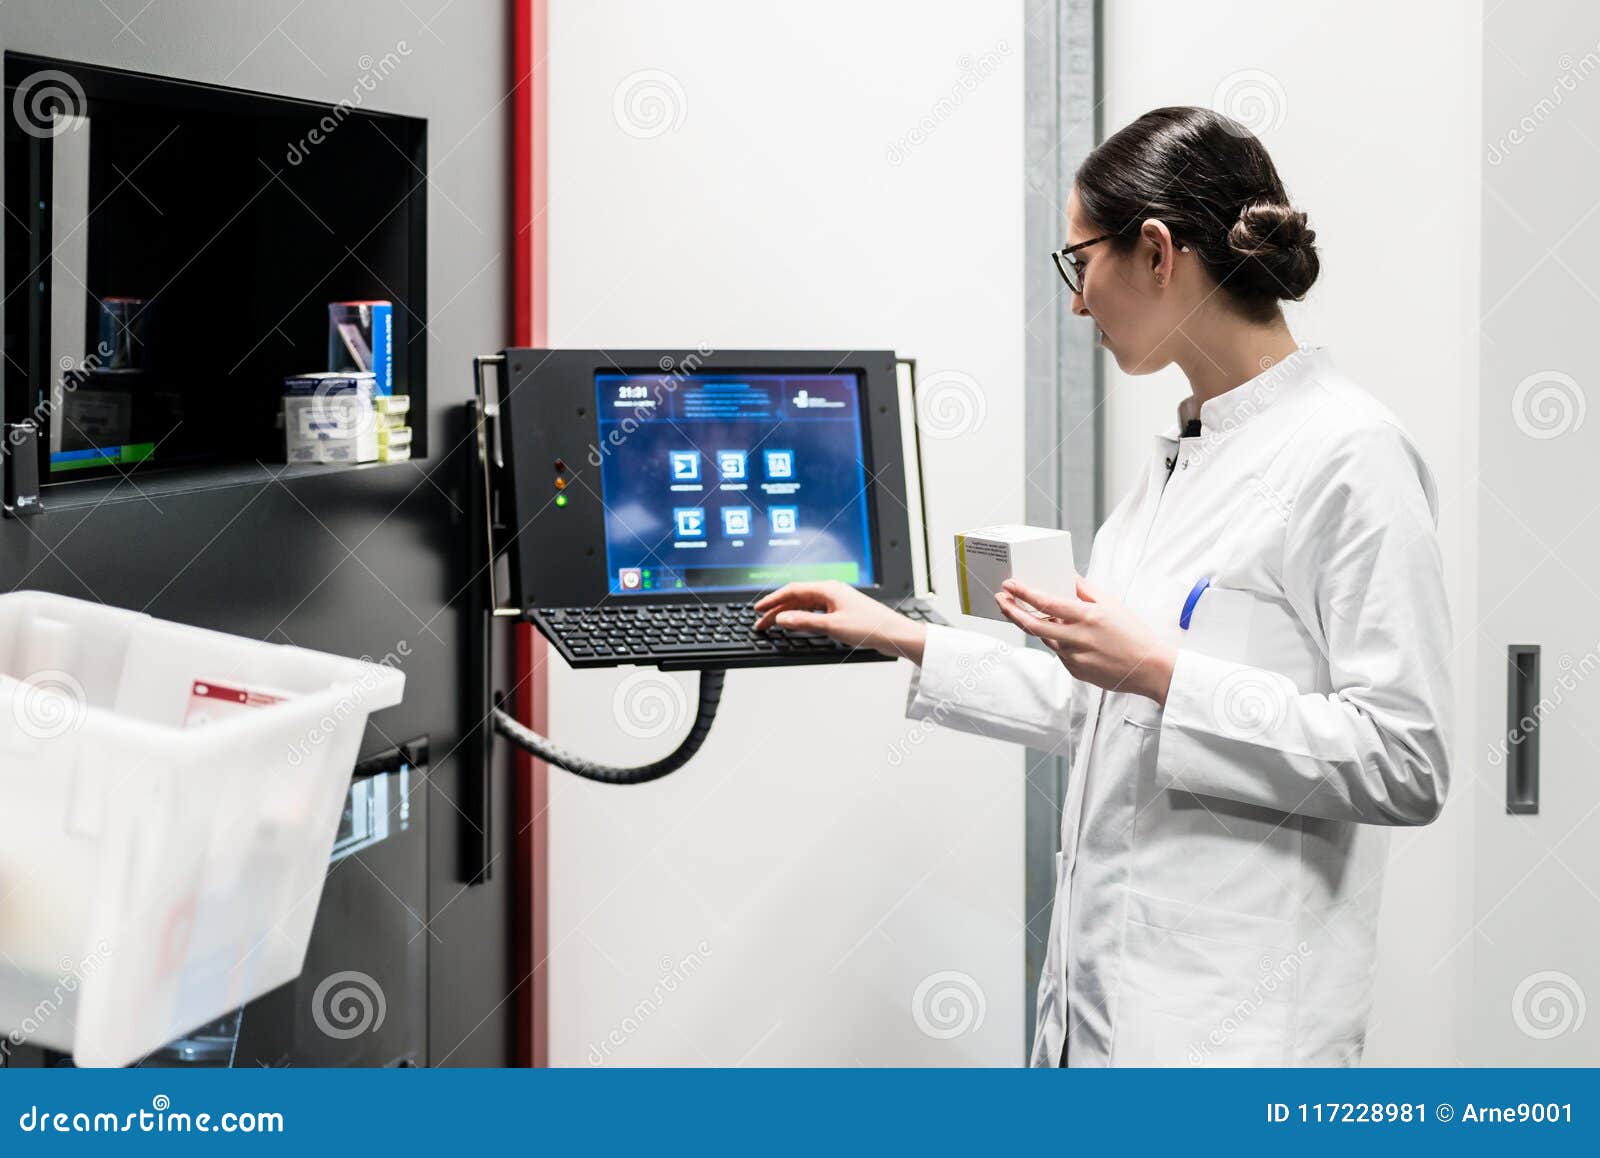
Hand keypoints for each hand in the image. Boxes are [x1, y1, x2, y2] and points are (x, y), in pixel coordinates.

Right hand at [752, 580, 927, 662]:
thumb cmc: (870, 627)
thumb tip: (782, 618)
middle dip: (777, 610)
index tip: (758, 609)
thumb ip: (805, 622)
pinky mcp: (841, 613)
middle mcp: (831, 592)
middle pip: (797, 599)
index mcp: (828, 588)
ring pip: (805, 606)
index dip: (773, 600)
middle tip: (761, 623)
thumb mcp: (833, 626)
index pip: (792, 590)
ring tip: (773, 626)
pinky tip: (795, 626)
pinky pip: (815, 613)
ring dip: (788, 616)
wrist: (894, 635)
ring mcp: (836, 603)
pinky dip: (801, 619)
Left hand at [994, 575, 1175, 704]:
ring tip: (1021, 611)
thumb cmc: (1133, 633)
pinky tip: (1058, 632)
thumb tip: (1067, 575)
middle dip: (1012, 611)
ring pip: (1045, 639)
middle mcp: (1078, 638)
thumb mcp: (1111, 604)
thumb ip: (1085, 590)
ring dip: (1032, 625)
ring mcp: (1075, 657)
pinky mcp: (1075, 671)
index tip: (1009, 585)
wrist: (1148, 667)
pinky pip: (1058, 652)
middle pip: (1033, 625)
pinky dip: (1055, 640)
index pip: (1047, 603)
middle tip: (1000, 599)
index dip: (1024, 593)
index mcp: (1087, 617)